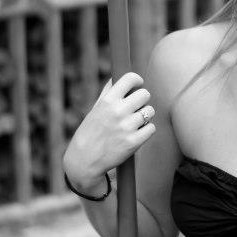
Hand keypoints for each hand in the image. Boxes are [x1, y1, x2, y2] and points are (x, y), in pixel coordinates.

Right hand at [63, 72, 155, 189]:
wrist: (85, 159)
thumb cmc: (91, 131)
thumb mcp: (95, 109)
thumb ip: (108, 92)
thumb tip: (119, 77)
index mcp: (107, 101)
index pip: (130, 79)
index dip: (137, 80)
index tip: (138, 85)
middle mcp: (117, 111)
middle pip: (145, 94)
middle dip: (142, 101)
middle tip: (135, 108)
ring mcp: (126, 127)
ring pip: (150, 111)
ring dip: (145, 116)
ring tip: (133, 123)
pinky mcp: (134, 142)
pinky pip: (151, 128)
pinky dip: (146, 130)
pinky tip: (135, 134)